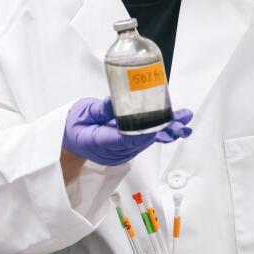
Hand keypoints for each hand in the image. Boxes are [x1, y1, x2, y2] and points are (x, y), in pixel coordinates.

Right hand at [62, 97, 192, 167]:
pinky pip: (144, 140)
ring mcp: (121, 152)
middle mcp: (113, 151)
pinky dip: (159, 132)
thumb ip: (100, 109)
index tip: (159, 126)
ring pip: (146, 142)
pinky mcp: (127, 148)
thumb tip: (117, 101)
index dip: (143, 133)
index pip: (123, 139)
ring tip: (184, 122)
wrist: (68, 142)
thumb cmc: (72, 127)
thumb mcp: (82, 113)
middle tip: (181, 124)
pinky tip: (174, 125)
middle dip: (163, 131)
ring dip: (166, 131)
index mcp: (98, 142)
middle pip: (141, 142)